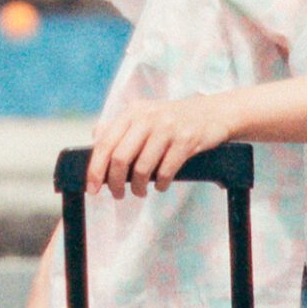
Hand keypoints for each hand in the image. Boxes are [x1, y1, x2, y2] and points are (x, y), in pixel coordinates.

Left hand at [86, 93, 236, 199]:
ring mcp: (167, 128)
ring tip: (140, 192)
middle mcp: (147, 117)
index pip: (104, 143)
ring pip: (142, 168)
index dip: (95, 169)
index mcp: (132, 112)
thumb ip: (120, 126)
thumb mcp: (145, 114)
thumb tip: (95, 140)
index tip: (92, 189)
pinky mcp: (187, 139)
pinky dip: (160, 184)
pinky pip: (166, 170)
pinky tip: (160, 185)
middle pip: (120, 158)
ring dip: (138, 187)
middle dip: (115, 183)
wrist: (214, 112)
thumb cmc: (173, 119)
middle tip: (118, 195)